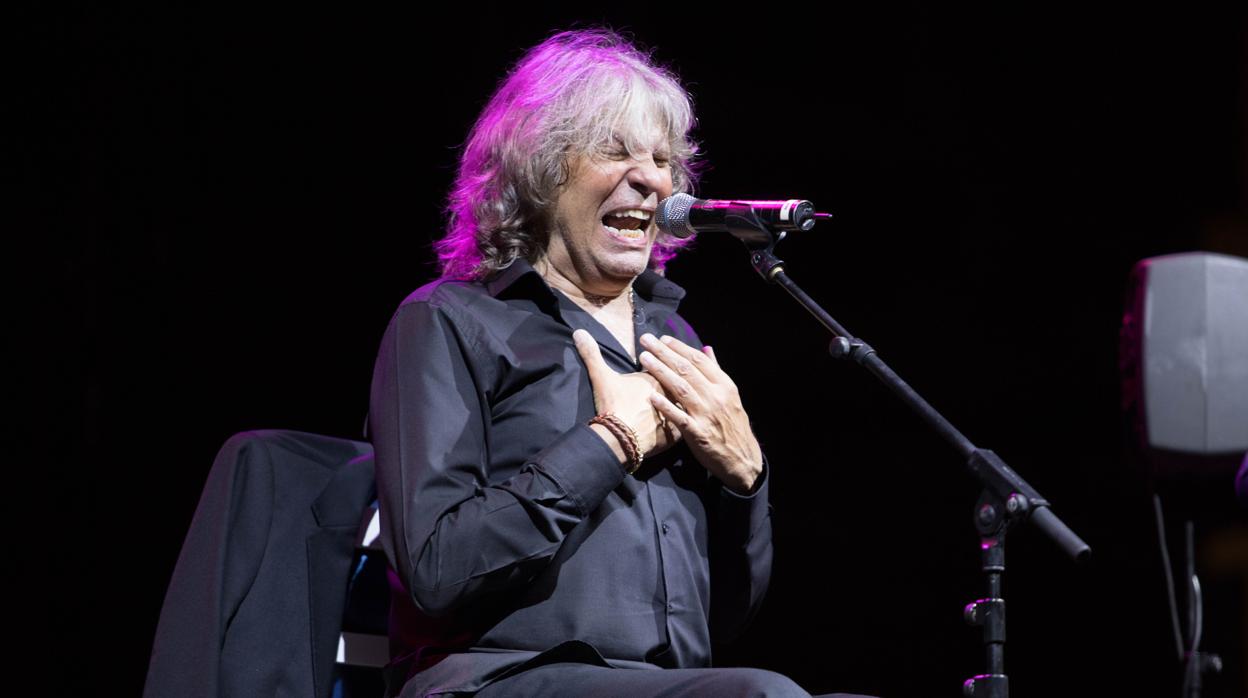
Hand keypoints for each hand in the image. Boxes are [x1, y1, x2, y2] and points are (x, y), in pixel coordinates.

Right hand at [573, 329, 680, 459]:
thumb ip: (592, 354)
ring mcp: (676, 412)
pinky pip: (687, 425)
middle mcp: (671, 392)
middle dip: (679, 379)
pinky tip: (690, 423)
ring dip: (687, 401)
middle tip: (675, 382)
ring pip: (687, 404)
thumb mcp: (601, 376)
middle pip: (680, 382)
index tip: (658, 360)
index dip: (662, 362)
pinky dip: (687, 423)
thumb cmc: (613, 404)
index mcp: (656, 376)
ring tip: (687, 401)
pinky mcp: (677, 432)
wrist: (621, 437)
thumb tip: (579, 332)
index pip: (664, 365)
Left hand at [638, 333, 762, 492]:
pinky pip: (679, 418)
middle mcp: (716, 396)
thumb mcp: (729, 395)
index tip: (663, 339)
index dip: (680, 348)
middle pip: (687, 370)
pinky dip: (665, 406)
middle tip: (646, 340)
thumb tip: (706, 348)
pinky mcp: (698, 433)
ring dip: (661, 371)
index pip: (699, 360)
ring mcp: (707, 415)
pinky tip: (651, 397)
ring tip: (644, 359)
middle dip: (665, 353)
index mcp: (724, 385)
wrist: (742, 458)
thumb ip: (716, 371)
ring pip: (681, 388)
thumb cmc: (732, 425)